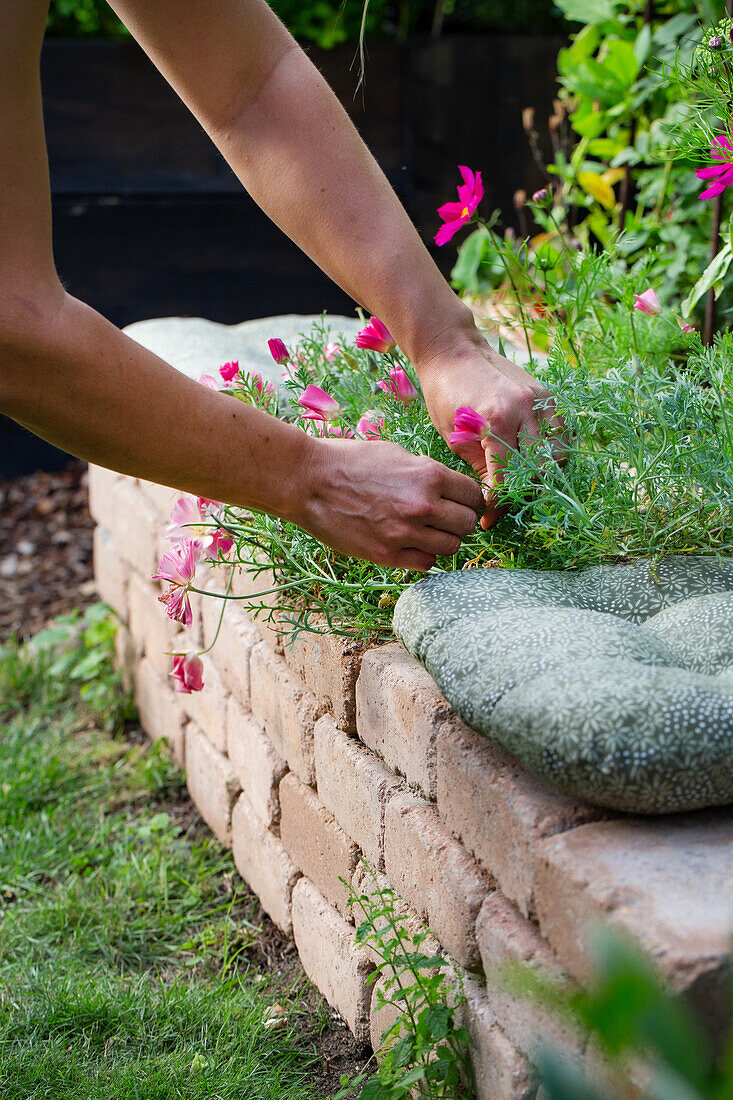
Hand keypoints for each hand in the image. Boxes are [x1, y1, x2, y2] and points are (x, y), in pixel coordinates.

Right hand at [296, 437, 483, 569]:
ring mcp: (405, 533)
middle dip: (459, 521)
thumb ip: (426, 473)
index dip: (470, 499)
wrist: (308, 481)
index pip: (474, 495)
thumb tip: (447, 489)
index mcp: (428, 475)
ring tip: (426, 532)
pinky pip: (426, 564)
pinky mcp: (386, 555)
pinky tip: (410, 545)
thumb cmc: (349, 461)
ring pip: (451, 547)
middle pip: (467, 524)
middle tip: (445, 519)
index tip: (461, 502)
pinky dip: (423, 556)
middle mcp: (422, 505)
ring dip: (444, 540)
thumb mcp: (396, 454)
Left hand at [417, 337, 563, 528]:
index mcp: (497, 420)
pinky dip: (553, 453)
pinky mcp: (547, 395)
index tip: (487, 518)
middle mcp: (525, 409)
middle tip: (504, 505)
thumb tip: (494, 501)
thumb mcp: (454, 436)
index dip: (499, 504)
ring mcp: (541, 400)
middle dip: (521, 494)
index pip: (508, 478)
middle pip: (539, 470)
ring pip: (559, 454)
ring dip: (543, 475)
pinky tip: (534, 462)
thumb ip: (480, 468)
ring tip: (520, 485)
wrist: (453, 349)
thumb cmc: (444, 392)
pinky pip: (562, 434)